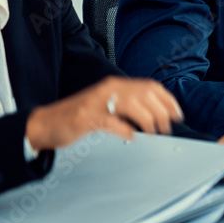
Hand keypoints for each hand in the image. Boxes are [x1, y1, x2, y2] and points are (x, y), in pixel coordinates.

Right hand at [26, 76, 181, 150]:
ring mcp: (96, 102)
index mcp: (114, 85)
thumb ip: (128, 105)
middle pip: (144, 94)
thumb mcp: (107, 105)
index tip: (178, 114)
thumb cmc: (78, 117)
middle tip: (166, 129)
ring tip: (153, 134)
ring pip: (131, 104)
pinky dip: (124, 130)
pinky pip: (110, 121)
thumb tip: (155, 114)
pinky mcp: (85, 117)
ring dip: (147, 120)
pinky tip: (130, 137)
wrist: (45, 124)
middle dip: (161, 112)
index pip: (149, 85)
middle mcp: (107, 89)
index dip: (167, 99)